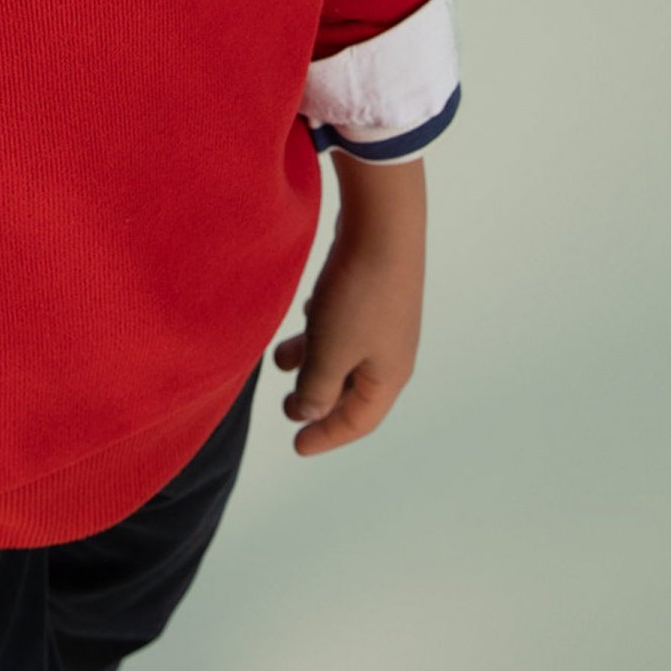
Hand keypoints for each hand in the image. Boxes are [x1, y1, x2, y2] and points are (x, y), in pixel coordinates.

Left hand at [272, 170, 425, 456]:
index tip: (297, 446)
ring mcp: (384, 317)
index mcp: (388, 375)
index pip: (359, 420)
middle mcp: (391, 349)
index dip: (327, 436)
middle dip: (318, 400)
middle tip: (286, 409)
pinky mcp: (373, 288)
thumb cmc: (357, 295)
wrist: (382, 224)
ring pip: (344, 352)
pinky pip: (344, 322)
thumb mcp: (330, 352)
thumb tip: (308, 413)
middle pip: (353, 389)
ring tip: (280, 361)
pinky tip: (303, 316)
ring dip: (313, 360)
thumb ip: (316, 389)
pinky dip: (321, 329)